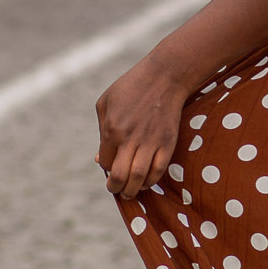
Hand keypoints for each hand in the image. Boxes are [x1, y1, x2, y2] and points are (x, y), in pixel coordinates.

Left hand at [95, 51, 185, 200]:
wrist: (164, 77)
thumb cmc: (131, 87)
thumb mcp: (105, 102)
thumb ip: (100, 130)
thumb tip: (100, 158)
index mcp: (112, 128)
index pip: (105, 161)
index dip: (105, 168)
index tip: (109, 167)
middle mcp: (130, 138)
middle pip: (120, 176)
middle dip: (115, 188)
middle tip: (115, 189)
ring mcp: (150, 141)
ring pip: (139, 177)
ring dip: (133, 190)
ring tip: (130, 192)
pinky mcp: (167, 142)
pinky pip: (158, 170)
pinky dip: (151, 181)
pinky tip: (146, 182)